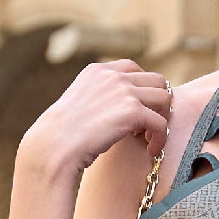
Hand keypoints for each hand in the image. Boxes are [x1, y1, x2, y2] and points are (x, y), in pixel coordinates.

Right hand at [22, 60, 172, 186]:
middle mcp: (113, 75)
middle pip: (156, 80)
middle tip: (149, 125)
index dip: (142, 88)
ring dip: (162, 118)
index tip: (139, 109)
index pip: (133, 68)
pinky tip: (151, 150)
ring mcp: (124, 91)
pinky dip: (161, 138)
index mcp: (98, 70)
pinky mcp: (133, 111)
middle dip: (157, 102)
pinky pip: (161, 123)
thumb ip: (99, 97)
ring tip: (151, 137)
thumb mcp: (79, 103)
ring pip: (164, 98)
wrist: (54, 146)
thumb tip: (118, 109)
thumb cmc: (62, 135)